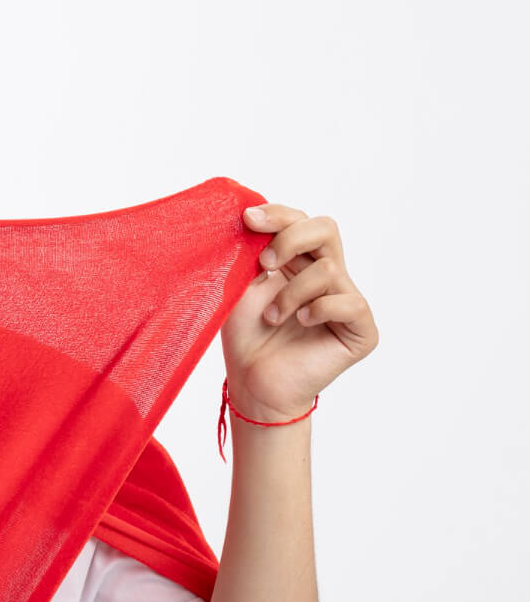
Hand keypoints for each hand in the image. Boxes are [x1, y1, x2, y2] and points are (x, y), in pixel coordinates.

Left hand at [219, 203, 378, 421]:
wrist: (253, 385)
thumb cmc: (247, 338)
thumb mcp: (240, 289)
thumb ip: (252, 255)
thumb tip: (253, 222)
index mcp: (300, 263)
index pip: (300, 222)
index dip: (278, 215)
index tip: (247, 219)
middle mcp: (328, 277)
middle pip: (326, 229)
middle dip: (290, 238)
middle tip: (264, 263)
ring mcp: (347, 301)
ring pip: (327, 270)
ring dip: (290, 293)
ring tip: (272, 318)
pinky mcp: (362, 330)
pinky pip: (349, 303)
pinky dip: (318, 310)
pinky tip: (301, 323)